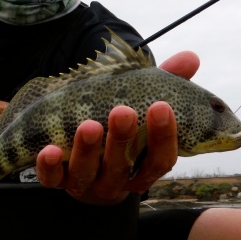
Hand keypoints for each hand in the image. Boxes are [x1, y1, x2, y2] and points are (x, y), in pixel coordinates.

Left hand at [35, 51, 199, 203]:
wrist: (81, 162)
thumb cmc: (120, 128)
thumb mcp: (141, 104)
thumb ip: (166, 83)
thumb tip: (191, 58)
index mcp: (142, 164)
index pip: (160, 159)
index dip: (164, 136)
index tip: (162, 106)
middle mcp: (117, 177)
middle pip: (123, 166)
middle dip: (123, 139)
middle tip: (123, 111)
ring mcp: (85, 181)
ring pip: (87, 172)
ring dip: (88, 149)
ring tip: (88, 124)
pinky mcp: (56, 180)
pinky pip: (51, 179)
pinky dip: (49, 166)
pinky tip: (49, 149)